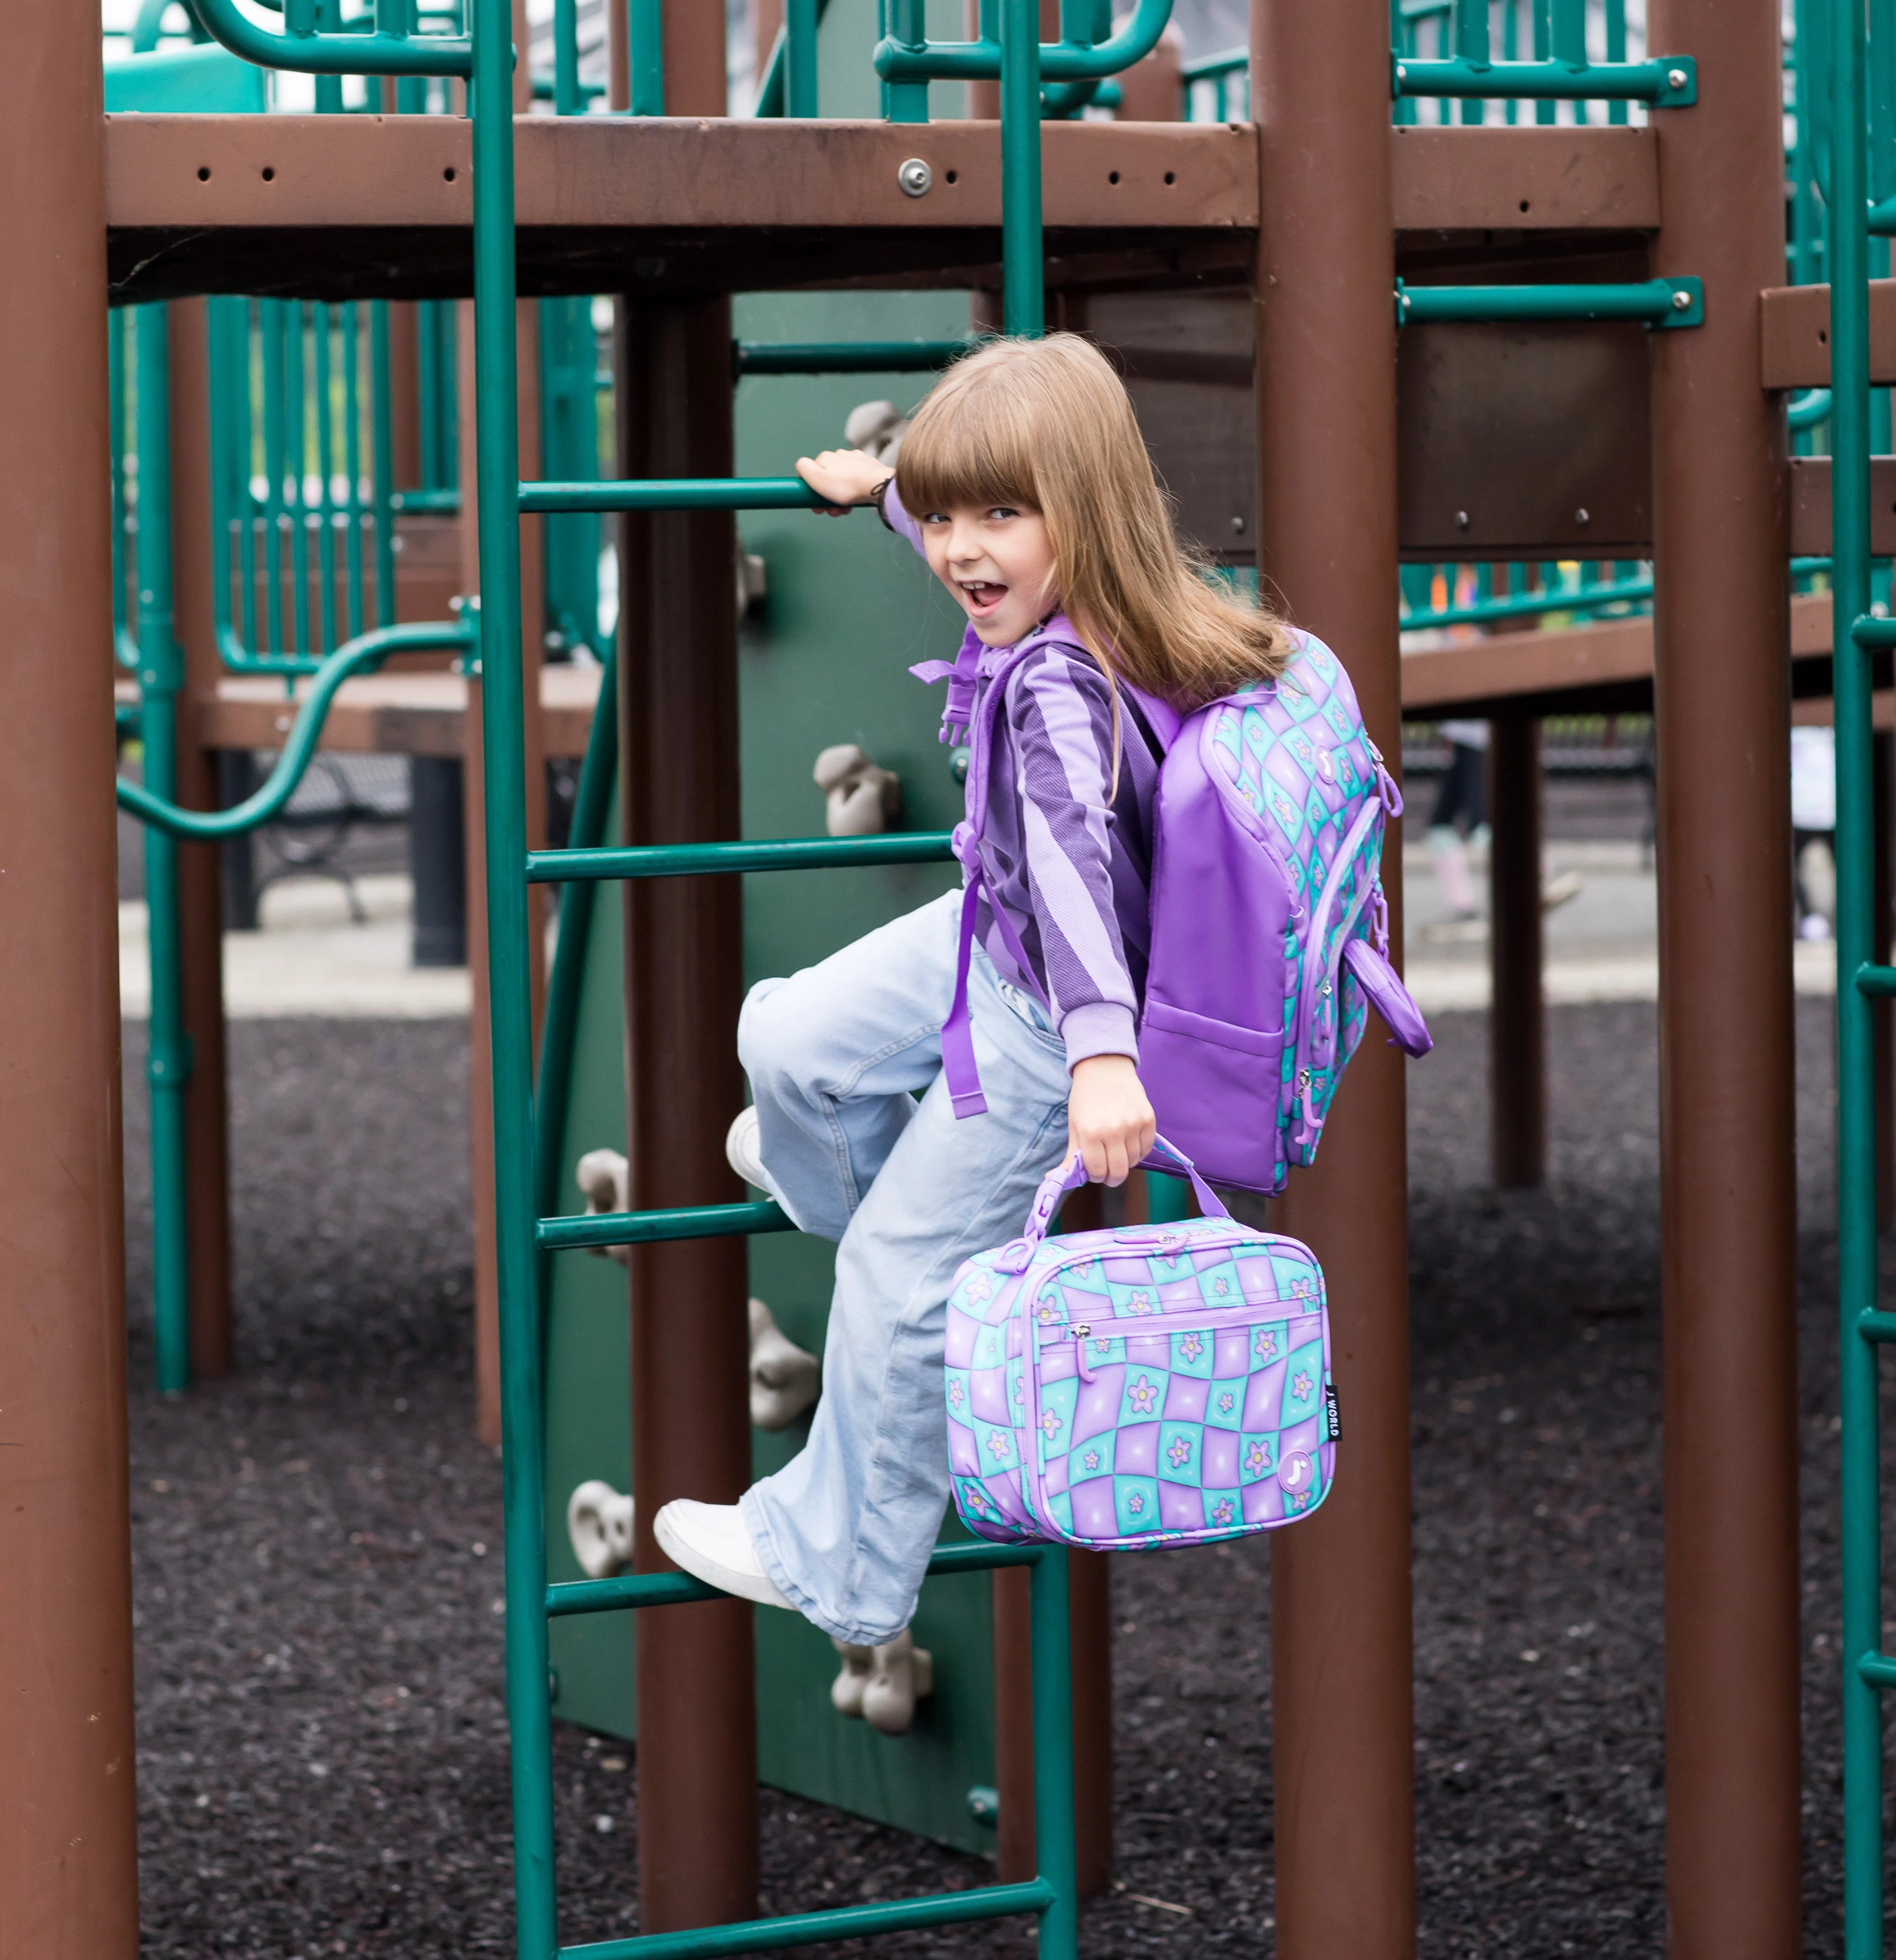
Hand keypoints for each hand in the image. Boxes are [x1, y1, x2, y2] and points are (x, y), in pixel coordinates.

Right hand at [796, 447, 893, 516]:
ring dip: (840, 498)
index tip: (817, 506)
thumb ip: (803, 468)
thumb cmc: (847, 486)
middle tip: (832, 511)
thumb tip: (800, 466)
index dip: (812, 492)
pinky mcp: (868, 467)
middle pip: (828, 479)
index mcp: (825, 457)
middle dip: (827, 497)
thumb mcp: (817, 478)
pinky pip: (855, 480)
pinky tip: (856, 500)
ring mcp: (855, 460)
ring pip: (842, 481)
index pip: (812, 474)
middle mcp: (840, 455)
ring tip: (845, 510)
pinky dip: (853, 491)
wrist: (877, 487)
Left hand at [1066, 1055, 1156, 1186]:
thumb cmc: (1085, 1098)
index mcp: (1090, 1133)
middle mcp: (1113, 1130)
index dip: (1096, 1176)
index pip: (1097, 1171)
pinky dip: (1139, 1151)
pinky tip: (1129, 1142)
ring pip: (1134, 1161)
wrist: (1105, 1067)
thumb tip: (1053, 1178)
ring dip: (1125, 1162)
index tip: (1095, 1171)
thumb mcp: (1074, 1125)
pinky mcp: (1149, 1119)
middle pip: (1119, 1172)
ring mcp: (1134, 1125)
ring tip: (1117, 1150)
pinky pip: (1147, 1148)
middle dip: (1112, 1177)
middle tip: (1108, 1171)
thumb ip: (1071, 1154)